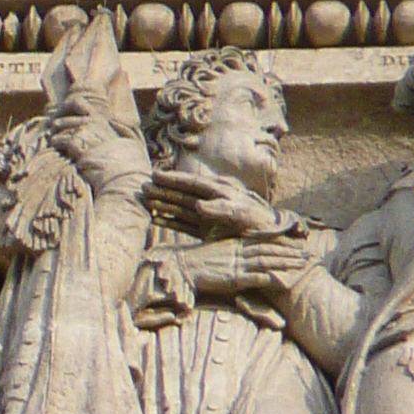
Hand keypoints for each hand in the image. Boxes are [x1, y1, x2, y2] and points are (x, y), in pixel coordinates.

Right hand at [146, 168, 276, 239]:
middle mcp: (211, 201)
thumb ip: (221, 208)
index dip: (174, 179)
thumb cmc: (258, 222)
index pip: (192, 183)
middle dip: (163, 190)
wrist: (270, 238)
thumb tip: (200, 206)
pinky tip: (156, 218)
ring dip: (163, 203)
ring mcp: (208, 215)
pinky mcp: (206, 230)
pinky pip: (183, 223)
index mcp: (220, 191)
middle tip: (143, 186)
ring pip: (180, 207)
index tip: (155, 175)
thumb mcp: (241, 213)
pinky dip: (169, 220)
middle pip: (182, 193)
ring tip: (145, 200)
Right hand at [189, 237, 314, 300]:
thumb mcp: (216, 253)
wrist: (180, 268)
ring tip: (305, 265)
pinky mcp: (234, 278)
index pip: (264, 241)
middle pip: (271, 250)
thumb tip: (242, 256)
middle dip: (292, 253)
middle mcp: (239, 251)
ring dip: (288, 263)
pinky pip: (258, 278)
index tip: (298, 244)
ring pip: (269, 261)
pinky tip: (286, 281)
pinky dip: (273, 279)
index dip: (283, 243)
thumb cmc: (195, 263)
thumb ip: (231, 253)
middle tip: (311, 255)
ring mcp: (237, 264)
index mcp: (235, 244)